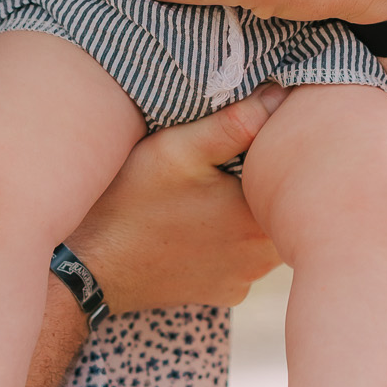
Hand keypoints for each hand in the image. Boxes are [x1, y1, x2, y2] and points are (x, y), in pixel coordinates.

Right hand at [67, 87, 282, 307]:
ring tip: (212, 191)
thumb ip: (235, 123)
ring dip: (247, 209)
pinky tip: (199, 223)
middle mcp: (262, 258)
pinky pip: (243, 256)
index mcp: (261, 219)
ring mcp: (244, 279)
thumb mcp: (178, 150)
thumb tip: (281, 96)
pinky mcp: (224, 291)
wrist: (92, 266)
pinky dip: (229, 238)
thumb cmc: (133, 203)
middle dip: (263, 180)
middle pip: (282, 204)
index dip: (278, 151)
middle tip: (227, 163)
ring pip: (264, 231)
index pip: (294, 176)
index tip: (250, 139)